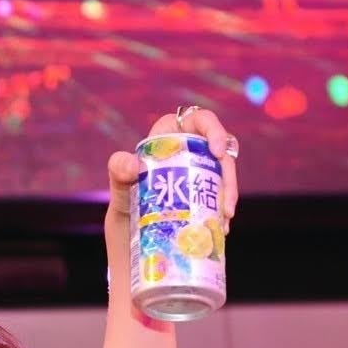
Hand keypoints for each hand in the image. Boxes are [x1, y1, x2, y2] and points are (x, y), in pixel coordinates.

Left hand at [103, 106, 240, 255]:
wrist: (131, 221)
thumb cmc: (125, 190)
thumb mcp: (119, 178)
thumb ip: (119, 168)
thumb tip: (134, 166)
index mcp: (175, 131)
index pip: (202, 120)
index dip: (215, 131)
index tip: (217, 152)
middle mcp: (194, 147)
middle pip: (222, 153)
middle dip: (229, 177)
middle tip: (226, 202)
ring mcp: (204, 169)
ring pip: (226, 177)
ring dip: (228, 198)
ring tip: (224, 221)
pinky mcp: (208, 190)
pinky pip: (223, 196)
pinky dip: (223, 211)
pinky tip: (221, 228)